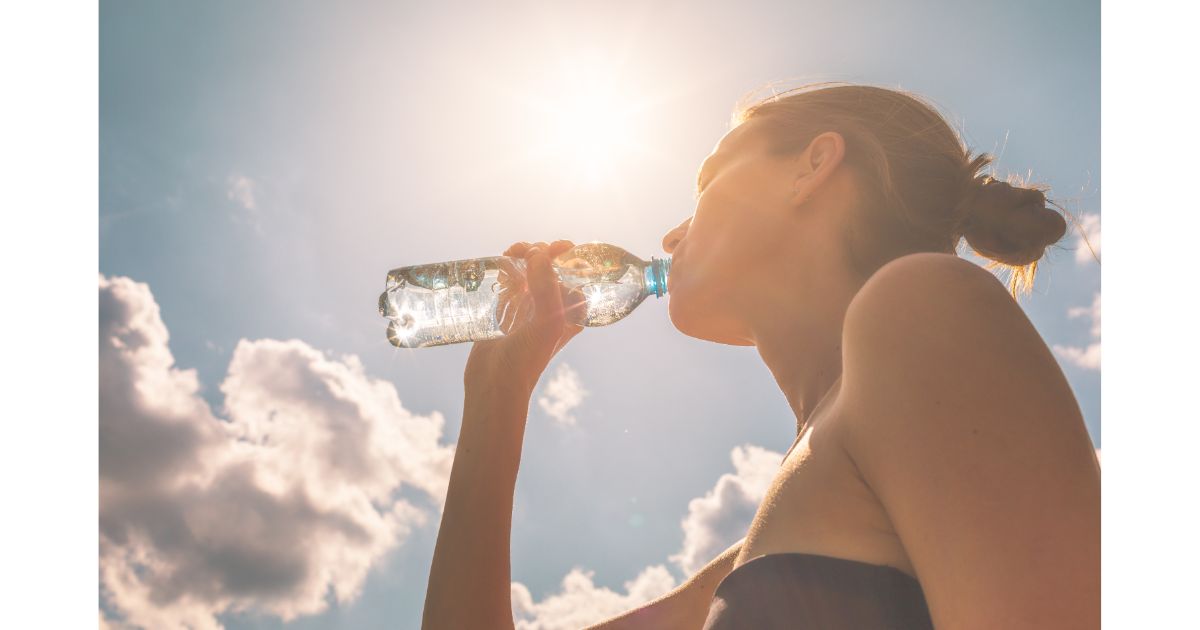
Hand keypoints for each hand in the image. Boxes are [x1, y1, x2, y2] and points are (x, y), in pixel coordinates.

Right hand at [464, 240, 586, 395]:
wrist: (493, 384)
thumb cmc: (526, 359)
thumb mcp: (546, 324)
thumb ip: (548, 288)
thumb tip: (539, 254)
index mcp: (570, 312)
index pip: (576, 275)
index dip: (569, 257)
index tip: (557, 247)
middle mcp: (551, 308)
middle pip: (551, 268)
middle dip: (541, 252)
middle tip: (526, 251)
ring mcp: (528, 308)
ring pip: (530, 271)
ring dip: (523, 256)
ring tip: (511, 253)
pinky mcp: (506, 310)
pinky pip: (510, 281)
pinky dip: (507, 268)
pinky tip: (501, 263)